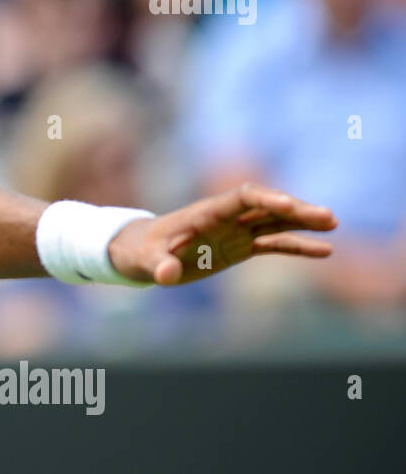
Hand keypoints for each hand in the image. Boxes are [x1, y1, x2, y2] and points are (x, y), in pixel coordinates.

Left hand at [107, 183, 337, 285]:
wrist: (139, 253)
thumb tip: (166, 275)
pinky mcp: (238, 248)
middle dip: (294, 209)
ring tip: (334, 223)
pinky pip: (272, 244)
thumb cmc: (139, 252)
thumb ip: (157, 266)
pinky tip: (325, 250)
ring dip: (302, 222)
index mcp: (205, 214)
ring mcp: (234, 232)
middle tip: (327, 216)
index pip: (240, 198)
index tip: (289, 205)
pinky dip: (297, 246)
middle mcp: (225, 218)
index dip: (265, 199)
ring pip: (274, 222)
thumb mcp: (144, 261)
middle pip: (265, 207)